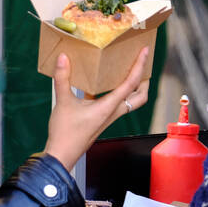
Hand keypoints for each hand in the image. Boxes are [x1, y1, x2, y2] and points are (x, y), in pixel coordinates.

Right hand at [44, 46, 149, 170]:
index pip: (131, 83)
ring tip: (130, 71)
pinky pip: (119, 103)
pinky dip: (121, 92)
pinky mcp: (103, 119)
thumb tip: (63, 58)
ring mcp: (109, 117)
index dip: (139, 66)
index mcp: (108, 107)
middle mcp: (113, 112)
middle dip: (145, 80)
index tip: (144, 52)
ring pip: (132, 101)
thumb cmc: (65, 132)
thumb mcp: (63, 101)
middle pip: (140, 96)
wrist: (63, 154)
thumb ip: (62, 78)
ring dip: (135, 87)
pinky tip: (108, 84)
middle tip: (143, 64)